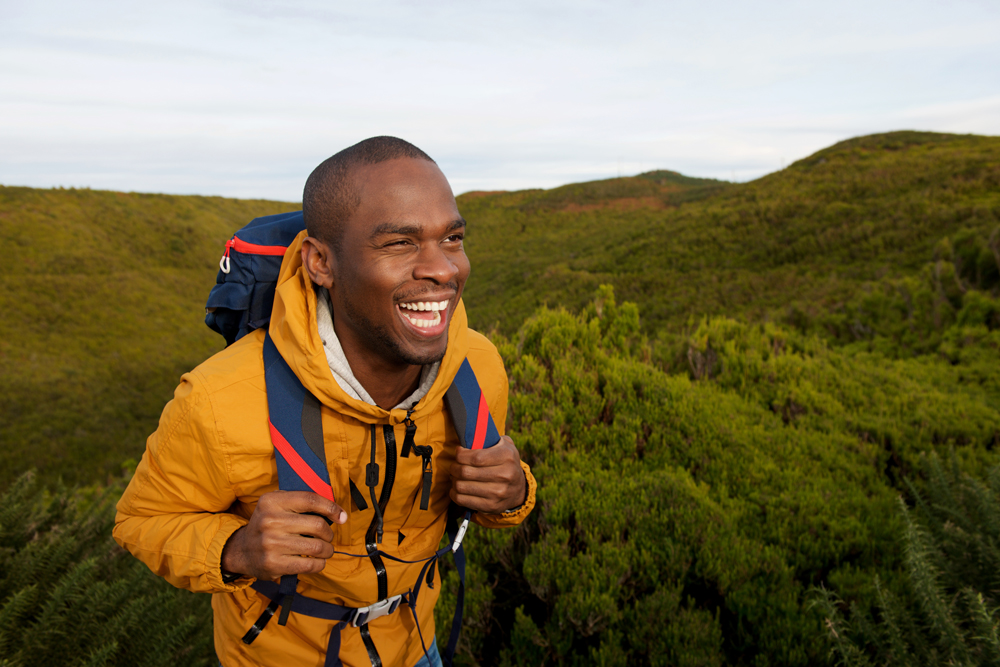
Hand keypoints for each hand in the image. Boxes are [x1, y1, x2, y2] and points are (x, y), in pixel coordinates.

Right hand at [220, 491, 346, 581]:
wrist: (242, 550)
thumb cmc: (268, 525)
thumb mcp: (277, 505)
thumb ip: (301, 503)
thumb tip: (337, 512)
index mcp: (272, 501)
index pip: (310, 500)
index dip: (331, 508)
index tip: (342, 516)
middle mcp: (270, 521)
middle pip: (318, 525)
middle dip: (329, 533)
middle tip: (327, 537)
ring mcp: (271, 543)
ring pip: (316, 547)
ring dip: (327, 550)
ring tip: (324, 550)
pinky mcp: (273, 564)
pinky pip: (309, 564)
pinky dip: (320, 564)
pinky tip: (317, 561)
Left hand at [449, 436, 526, 513]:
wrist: (519, 489)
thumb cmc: (506, 462)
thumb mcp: (505, 445)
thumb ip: (490, 437)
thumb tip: (469, 435)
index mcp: (507, 457)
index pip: (475, 457)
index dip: (460, 455)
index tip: (458, 452)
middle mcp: (504, 475)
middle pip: (465, 472)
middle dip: (454, 467)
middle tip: (454, 465)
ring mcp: (498, 493)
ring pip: (461, 486)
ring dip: (453, 480)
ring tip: (455, 476)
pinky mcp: (491, 506)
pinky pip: (463, 500)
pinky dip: (455, 493)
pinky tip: (457, 488)